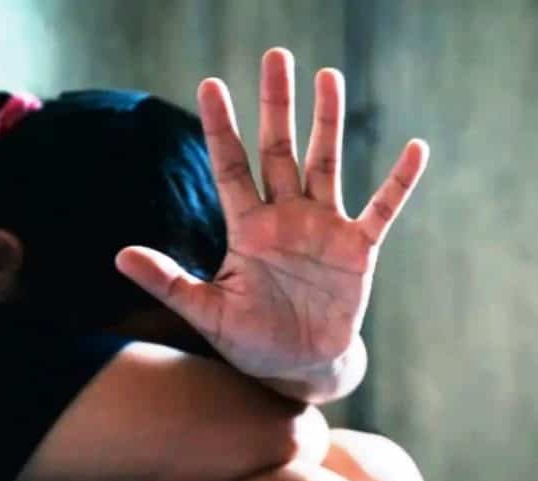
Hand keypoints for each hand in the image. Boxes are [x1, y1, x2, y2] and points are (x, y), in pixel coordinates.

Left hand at [116, 48, 427, 394]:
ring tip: (328, 75)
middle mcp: (285, 217)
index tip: (210, 86)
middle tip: (276, 56)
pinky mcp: (359, 249)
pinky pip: (382, 208)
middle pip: (279, 149)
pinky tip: (416, 149)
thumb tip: (120, 256)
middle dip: (276, 105)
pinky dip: (400, 181)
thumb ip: (169, 282)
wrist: (300, 367)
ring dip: (328, 122)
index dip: (220, 128)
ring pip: (325, 163)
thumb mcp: (207, 312)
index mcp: (247, 229)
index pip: (231, 167)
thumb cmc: (251, 342)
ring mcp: (324, 228)